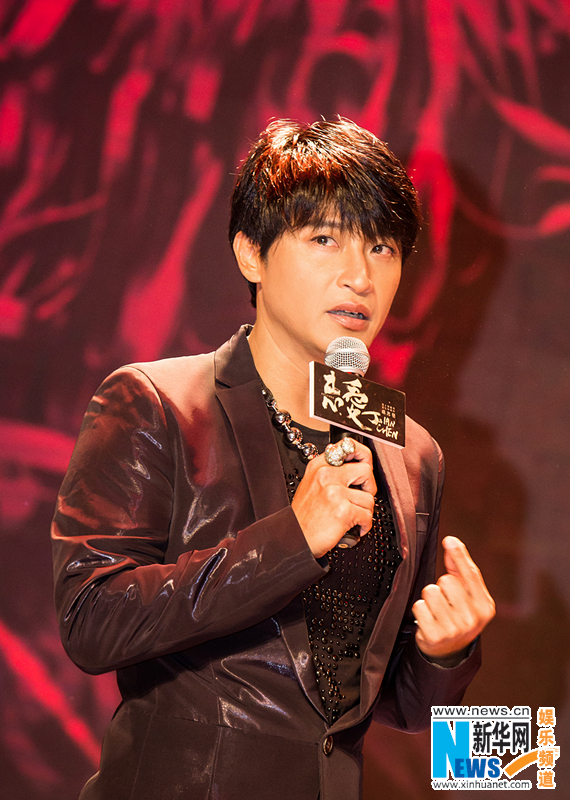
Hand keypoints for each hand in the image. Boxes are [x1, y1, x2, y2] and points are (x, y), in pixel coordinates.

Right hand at [291, 439, 375, 557]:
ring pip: (369, 498)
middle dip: (370, 486)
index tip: (366, 462)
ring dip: (365, 511)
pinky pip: (367, 515)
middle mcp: (326, 475)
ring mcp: (335, 492)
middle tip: (363, 497)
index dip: (363, 455)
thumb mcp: (310, 485)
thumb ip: (329, 474)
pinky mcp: (343, 510)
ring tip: (354, 518)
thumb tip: (354, 467)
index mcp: (318, 466)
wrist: (294, 539)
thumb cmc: (303, 517)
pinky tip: (355, 528)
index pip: (347, 448)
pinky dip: (364, 525)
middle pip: (365, 470)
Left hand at [412, 536, 494, 662]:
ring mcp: (454, 629)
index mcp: (485, 607)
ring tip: (436, 610)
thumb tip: (452, 542)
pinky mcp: (435, 635)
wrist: (449, 651)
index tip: (449, 540)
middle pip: (446, 581)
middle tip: (446, 602)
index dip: (459, 556)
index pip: (470, 575)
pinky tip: (428, 619)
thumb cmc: (459, 616)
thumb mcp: (468, 596)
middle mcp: (472, 619)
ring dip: (429, 598)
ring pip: (430, 592)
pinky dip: (420, 609)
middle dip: (442, 587)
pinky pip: (419, 606)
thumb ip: (461, 569)